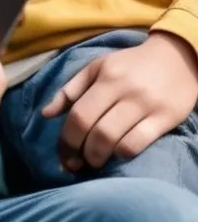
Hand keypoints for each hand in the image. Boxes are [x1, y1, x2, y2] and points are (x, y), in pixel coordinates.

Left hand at [41, 32, 197, 170]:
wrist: (176, 57)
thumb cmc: (130, 64)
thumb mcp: (97, 67)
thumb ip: (70, 90)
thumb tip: (45, 114)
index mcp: (105, 77)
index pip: (79, 114)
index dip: (67, 138)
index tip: (62, 154)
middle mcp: (124, 91)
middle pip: (94, 129)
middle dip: (80, 152)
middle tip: (75, 164)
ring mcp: (146, 106)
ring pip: (115, 139)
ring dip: (99, 157)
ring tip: (93, 162)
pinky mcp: (166, 118)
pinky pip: (139, 142)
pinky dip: (123, 153)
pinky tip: (117, 155)